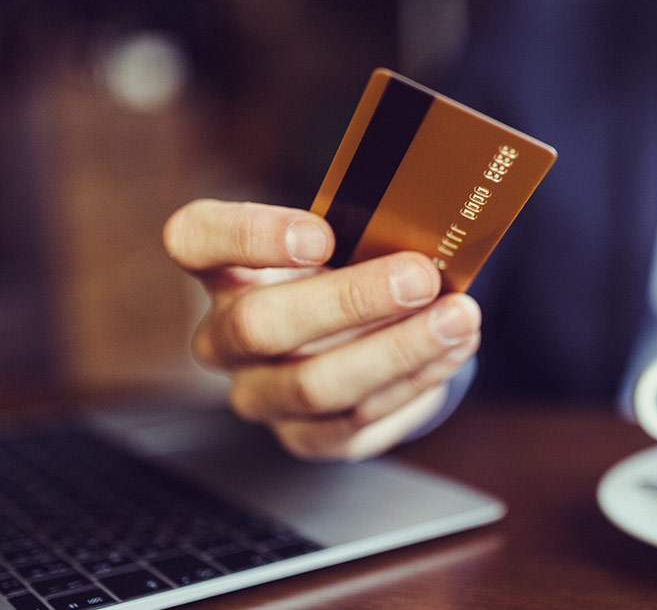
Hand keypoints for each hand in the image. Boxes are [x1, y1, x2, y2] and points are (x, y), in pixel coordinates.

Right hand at [163, 199, 480, 460]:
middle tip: (420, 279)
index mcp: (223, 267)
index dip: (250, 236)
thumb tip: (433, 220)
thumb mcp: (349, 234)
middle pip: (259, 326)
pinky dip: (413, 383)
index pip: (196, 239)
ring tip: (459, 318)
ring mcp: (259, 394)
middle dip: (349, 301)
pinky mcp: (303, 437)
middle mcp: (225, 337)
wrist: (360, 334)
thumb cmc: (350, 269)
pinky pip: (354, 422)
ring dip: (398, 350)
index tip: (321, 234)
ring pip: (313, 386)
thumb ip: (370, 223)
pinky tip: (452, 353)